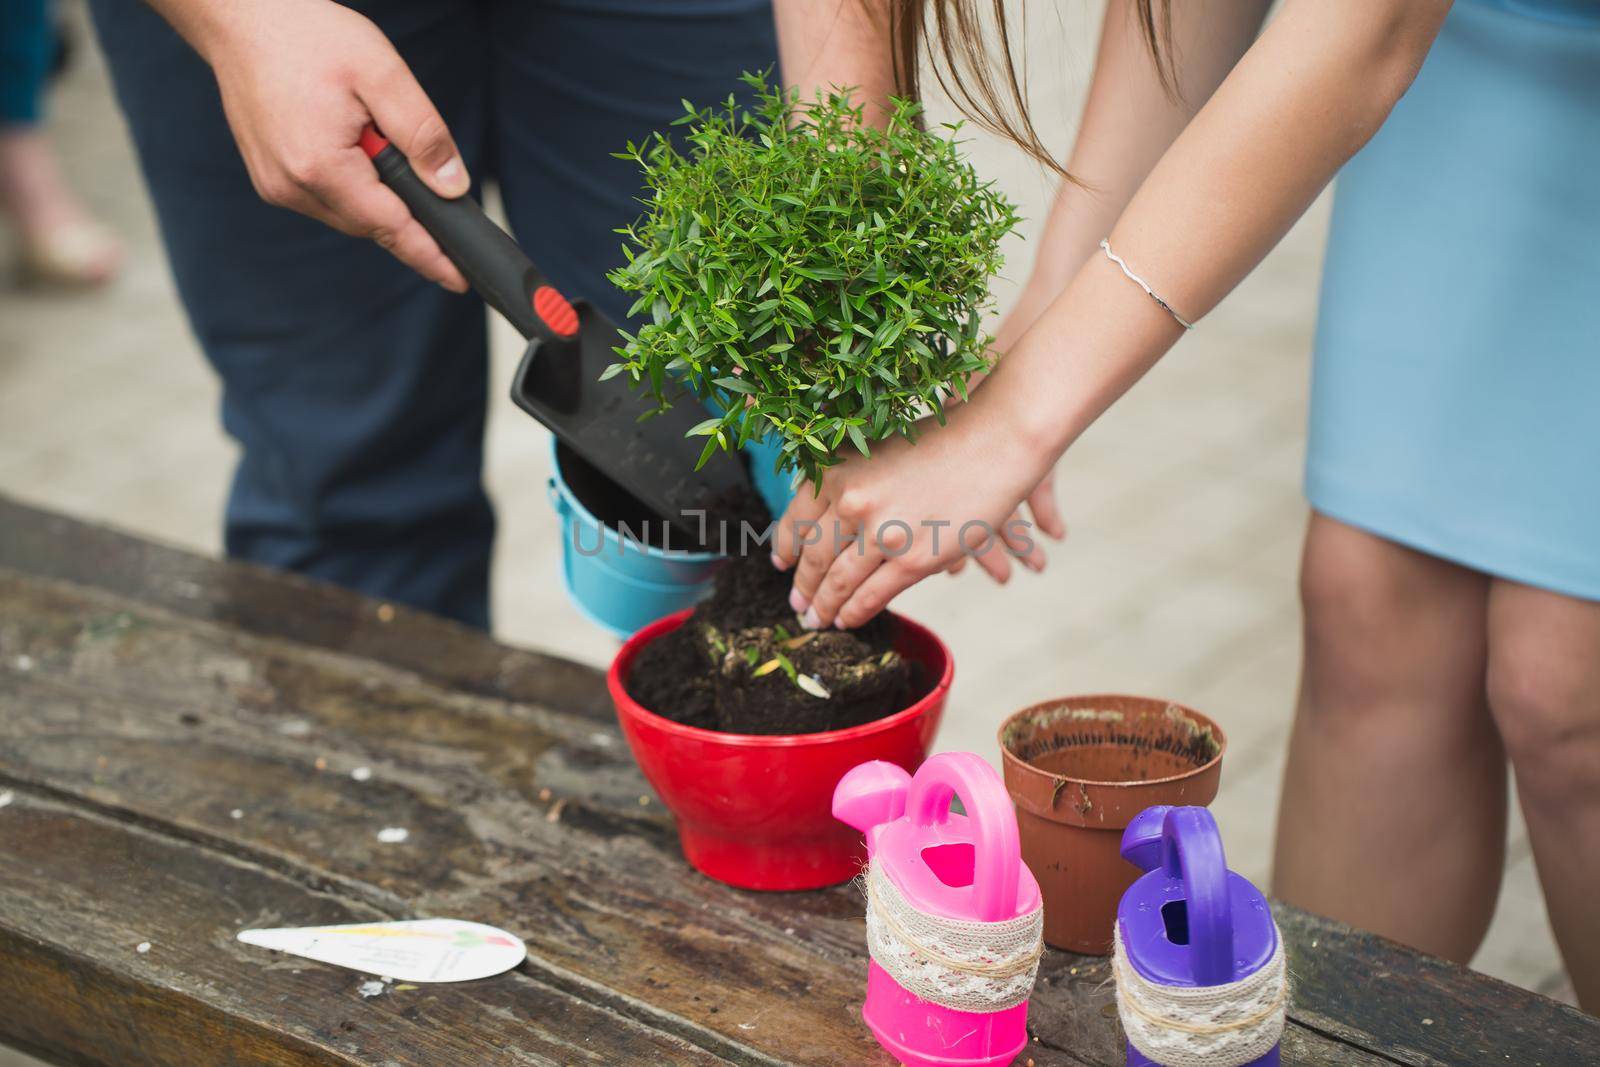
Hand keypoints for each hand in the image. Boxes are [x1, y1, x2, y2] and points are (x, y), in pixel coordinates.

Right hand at [198, 0, 469, 289]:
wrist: (239, 16)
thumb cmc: (306, 34)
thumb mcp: (381, 74)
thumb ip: (422, 134)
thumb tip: (452, 187)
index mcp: (320, 167)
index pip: (391, 228)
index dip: (430, 256)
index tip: (460, 280)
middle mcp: (291, 186)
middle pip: (372, 225)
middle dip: (409, 217)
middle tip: (443, 201)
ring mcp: (275, 185)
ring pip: (349, 214)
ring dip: (378, 197)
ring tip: (383, 147)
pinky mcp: (270, 177)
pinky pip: (326, 198)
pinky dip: (353, 186)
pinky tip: (358, 152)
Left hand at [770, 392, 1066, 629]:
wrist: (995, 443)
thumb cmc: (942, 443)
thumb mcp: (878, 451)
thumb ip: (847, 481)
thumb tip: (823, 519)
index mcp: (836, 471)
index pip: (795, 520)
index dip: (785, 548)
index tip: (781, 563)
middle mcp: (850, 502)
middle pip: (814, 556)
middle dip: (803, 587)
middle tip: (797, 604)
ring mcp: (880, 533)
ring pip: (838, 582)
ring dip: (824, 606)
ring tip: (817, 619)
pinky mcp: (912, 560)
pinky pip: (871, 596)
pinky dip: (854, 612)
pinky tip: (847, 619)